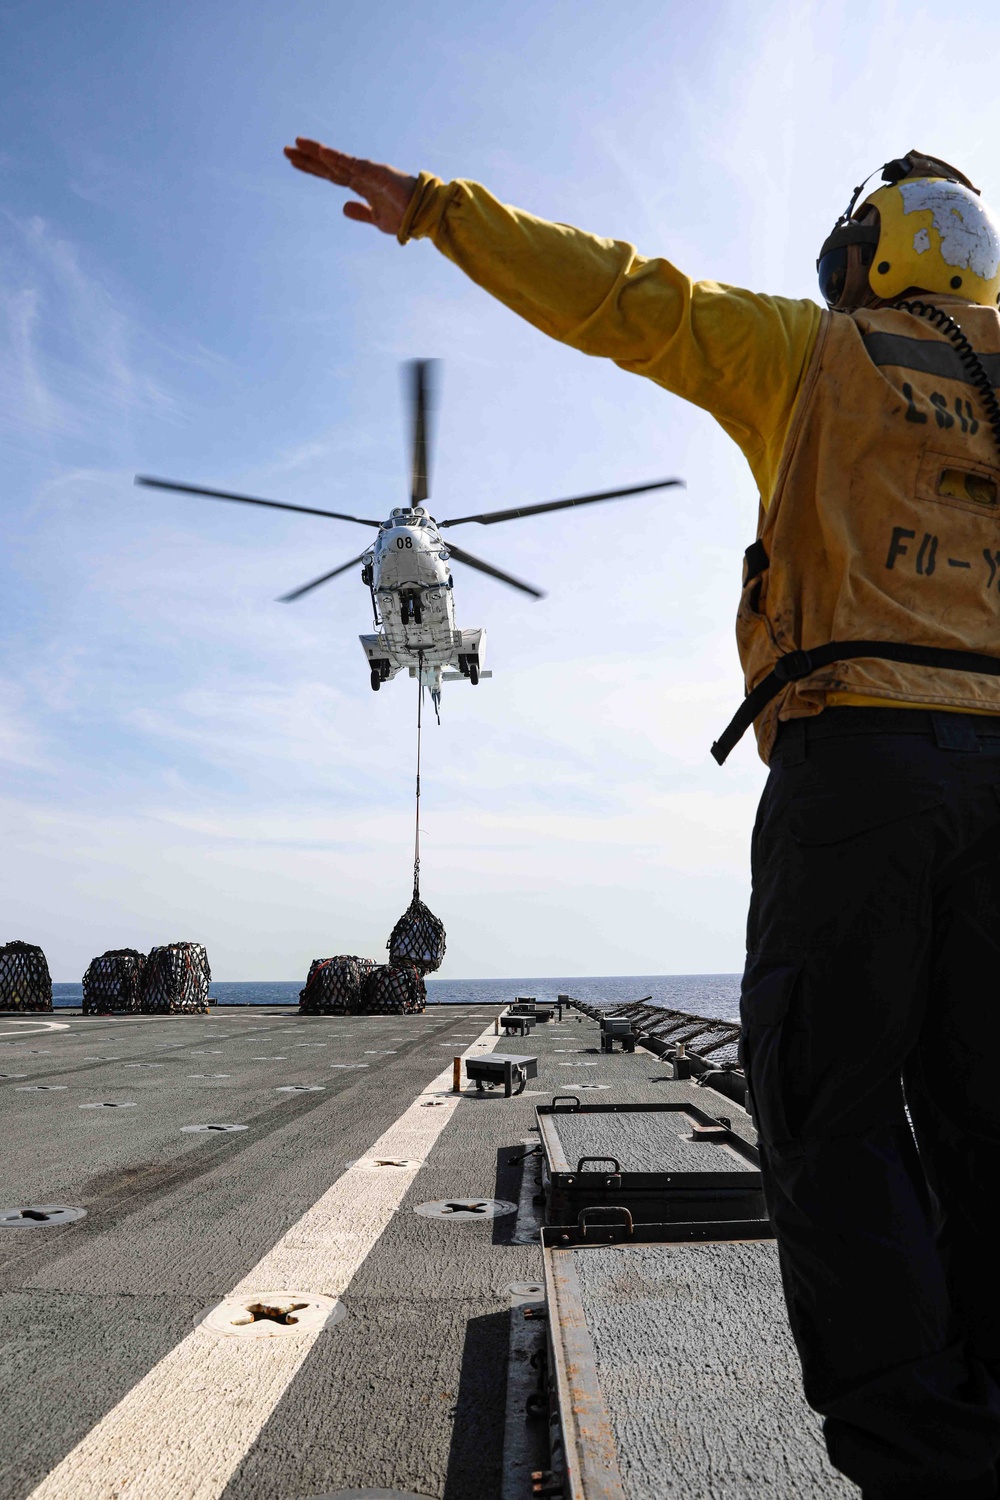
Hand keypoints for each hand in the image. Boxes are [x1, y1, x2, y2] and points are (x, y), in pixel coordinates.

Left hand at [283, 139, 417, 235]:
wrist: (424, 216)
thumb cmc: (404, 217)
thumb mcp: (377, 219)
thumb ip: (360, 212)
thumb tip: (343, 207)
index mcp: (360, 185)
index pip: (330, 174)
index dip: (312, 168)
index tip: (294, 161)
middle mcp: (361, 175)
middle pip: (329, 165)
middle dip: (308, 158)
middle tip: (286, 150)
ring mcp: (368, 172)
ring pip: (337, 160)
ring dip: (317, 152)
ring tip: (297, 143)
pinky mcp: (376, 173)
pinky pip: (353, 165)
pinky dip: (337, 159)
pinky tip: (322, 153)